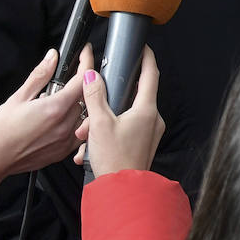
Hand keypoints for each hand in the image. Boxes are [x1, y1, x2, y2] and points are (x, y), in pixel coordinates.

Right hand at [0, 49, 86, 185]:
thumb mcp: (18, 97)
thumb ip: (40, 75)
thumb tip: (52, 58)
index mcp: (55, 108)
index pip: (83, 79)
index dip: (86, 62)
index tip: (84, 53)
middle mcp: (64, 125)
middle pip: (85, 96)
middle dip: (78, 83)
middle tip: (62, 81)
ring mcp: (65, 140)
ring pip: (84, 114)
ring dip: (77, 103)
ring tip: (56, 103)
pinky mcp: (63, 151)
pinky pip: (78, 132)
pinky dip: (74, 122)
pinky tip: (58, 119)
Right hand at [73, 44, 164, 176]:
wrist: (122, 192)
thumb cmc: (115, 160)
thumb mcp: (99, 123)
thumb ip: (94, 96)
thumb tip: (91, 76)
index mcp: (146, 110)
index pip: (151, 74)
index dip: (147, 58)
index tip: (142, 47)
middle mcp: (153, 120)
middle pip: (132, 96)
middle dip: (109, 99)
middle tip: (92, 104)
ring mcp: (149, 133)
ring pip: (125, 115)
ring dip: (103, 121)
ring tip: (87, 135)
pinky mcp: (143, 145)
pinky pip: (125, 130)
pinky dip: (108, 134)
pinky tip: (91, 147)